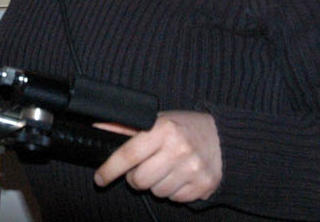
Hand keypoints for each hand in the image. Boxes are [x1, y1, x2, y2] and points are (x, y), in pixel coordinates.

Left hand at [94, 111, 221, 202]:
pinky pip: (175, 199)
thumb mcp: (155, 120)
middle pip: (140, 179)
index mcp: (163, 129)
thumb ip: (126, 127)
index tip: (100, 178)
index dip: (110, 169)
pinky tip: (177, 176)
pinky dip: (172, 191)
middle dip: (134, 178)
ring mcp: (193, 168)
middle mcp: (179, 149)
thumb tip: (98, 129)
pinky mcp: (204, 185)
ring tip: (163, 169)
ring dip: (154, 184)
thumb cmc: (181, 127)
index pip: (129, 154)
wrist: (221, 137)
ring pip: (157, 192)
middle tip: (140, 169)